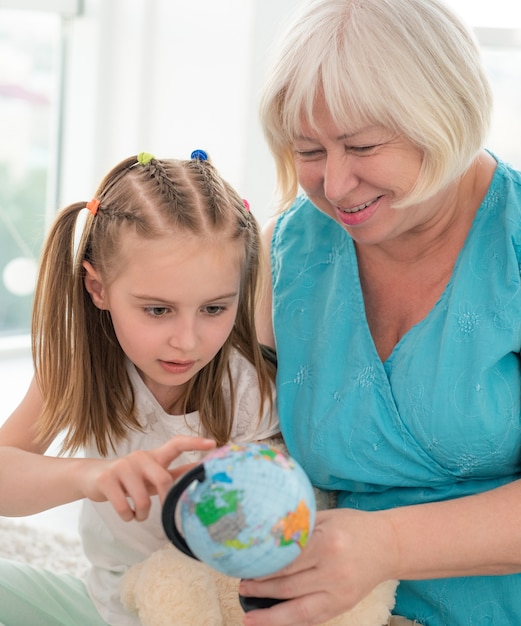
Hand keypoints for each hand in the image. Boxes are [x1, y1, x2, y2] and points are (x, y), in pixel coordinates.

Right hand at [81, 435, 214, 521]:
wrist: (93, 477)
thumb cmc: (129, 478)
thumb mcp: (152, 474)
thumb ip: (174, 474)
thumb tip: (198, 470)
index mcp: (154, 456)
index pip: (177, 444)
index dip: (195, 443)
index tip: (213, 444)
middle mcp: (140, 457)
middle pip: (163, 479)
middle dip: (165, 500)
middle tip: (164, 509)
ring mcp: (123, 466)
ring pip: (143, 499)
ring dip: (142, 514)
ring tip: (138, 514)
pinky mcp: (107, 479)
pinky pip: (124, 507)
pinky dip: (128, 516)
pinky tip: (126, 513)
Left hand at [239, 508, 397, 625]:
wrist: (389, 545)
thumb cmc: (353, 526)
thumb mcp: (326, 517)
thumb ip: (299, 526)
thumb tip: (265, 532)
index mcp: (327, 542)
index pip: (288, 559)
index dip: (265, 566)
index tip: (246, 565)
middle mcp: (333, 570)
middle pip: (289, 584)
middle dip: (261, 588)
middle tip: (241, 586)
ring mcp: (339, 592)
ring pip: (299, 609)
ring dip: (270, 615)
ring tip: (248, 616)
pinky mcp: (343, 605)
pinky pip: (313, 618)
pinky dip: (291, 622)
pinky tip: (273, 623)